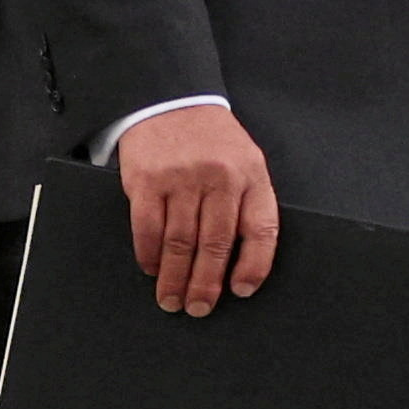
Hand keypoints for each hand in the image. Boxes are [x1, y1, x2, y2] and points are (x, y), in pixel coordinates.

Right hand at [120, 98, 277, 314]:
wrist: (172, 99)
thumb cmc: (212, 140)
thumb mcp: (245, 162)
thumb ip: (248, 204)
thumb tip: (242, 264)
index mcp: (251, 175)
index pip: (261, 229)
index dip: (254, 266)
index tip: (241, 291)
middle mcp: (219, 177)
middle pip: (215, 244)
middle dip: (206, 285)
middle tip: (199, 309)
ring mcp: (181, 178)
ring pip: (180, 243)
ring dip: (175, 278)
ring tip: (172, 300)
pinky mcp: (147, 180)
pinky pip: (148, 229)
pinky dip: (150, 255)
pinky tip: (152, 268)